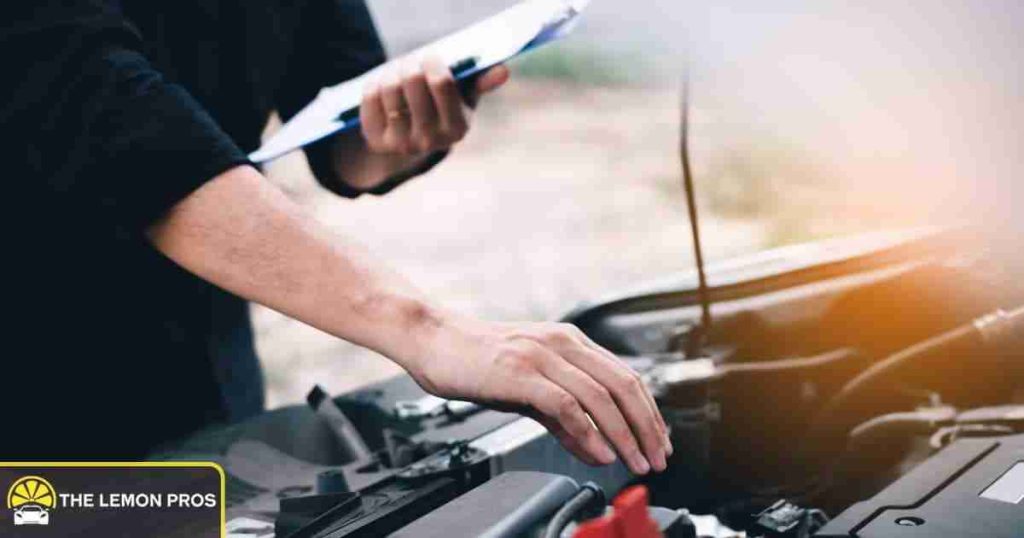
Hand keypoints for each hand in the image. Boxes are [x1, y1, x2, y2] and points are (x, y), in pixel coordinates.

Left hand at [360, 56, 509, 156]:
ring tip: (397, 71)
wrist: (413, 141)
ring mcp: (401, 142)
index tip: (431, 56)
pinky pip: (370, 96)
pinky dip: (375, 82)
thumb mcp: (465, 99)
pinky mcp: (376, 139)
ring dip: (392, 70)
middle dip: (411, 62)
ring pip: (390, 87)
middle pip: (412, 81)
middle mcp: (429, 140)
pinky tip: (384, 85)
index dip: (433, 62)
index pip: (442, 83)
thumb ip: (481, 83)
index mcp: (457, 128)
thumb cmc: (444, 110)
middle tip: (412, 60)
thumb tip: (503, 70)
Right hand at [406, 317, 672, 474]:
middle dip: (646, 427)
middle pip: (623, 386)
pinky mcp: (521, 372)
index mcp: (570, 341)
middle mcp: (562, 343)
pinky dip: (588, 431)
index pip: (626, 376)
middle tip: (656, 458)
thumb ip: (566, 420)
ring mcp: (542, 355)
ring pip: (600, 396)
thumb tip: (598, 449)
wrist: (434, 340)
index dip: (649, 412)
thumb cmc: (478, 362)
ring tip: (634, 462)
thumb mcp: (530, 390)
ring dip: (624, 435)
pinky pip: (566, 404)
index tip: (659, 442)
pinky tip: (598, 452)